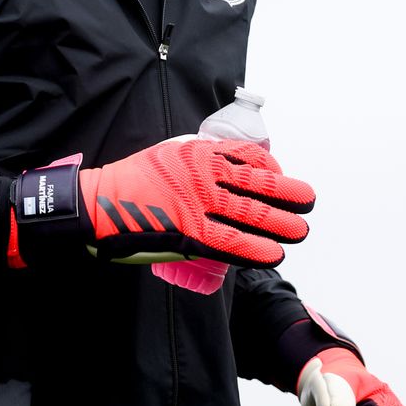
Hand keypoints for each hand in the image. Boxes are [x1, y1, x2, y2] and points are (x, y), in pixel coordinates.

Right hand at [7, 139, 313, 267]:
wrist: (97, 202)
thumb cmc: (133, 181)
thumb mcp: (170, 153)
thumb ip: (199, 158)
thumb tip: (229, 169)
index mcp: (199, 151)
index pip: (249, 156)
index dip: (273, 169)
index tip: (284, 179)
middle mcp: (203, 173)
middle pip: (259, 183)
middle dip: (289, 194)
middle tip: (308, 201)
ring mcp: (197, 202)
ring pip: (251, 213)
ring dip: (281, 223)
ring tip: (300, 230)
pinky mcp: (187, 231)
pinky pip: (230, 241)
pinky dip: (256, 248)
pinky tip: (274, 254)